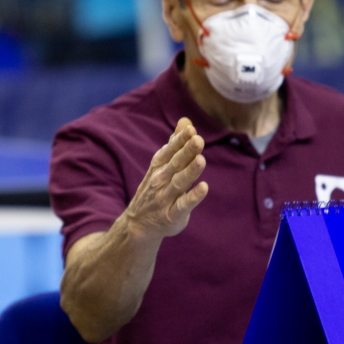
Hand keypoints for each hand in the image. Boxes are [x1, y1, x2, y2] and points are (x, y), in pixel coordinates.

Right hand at [124, 117, 208, 239]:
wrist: (139, 222)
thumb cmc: (156, 189)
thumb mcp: (162, 165)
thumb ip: (175, 144)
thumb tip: (186, 121)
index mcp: (159, 166)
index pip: (170, 150)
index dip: (180, 140)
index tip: (191, 129)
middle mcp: (161, 180)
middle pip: (176, 164)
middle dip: (186, 151)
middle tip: (198, 139)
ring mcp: (165, 198)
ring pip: (179, 183)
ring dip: (190, 172)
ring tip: (201, 159)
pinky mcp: (172, 215)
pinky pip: (183, 206)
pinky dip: (193, 197)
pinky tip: (204, 188)